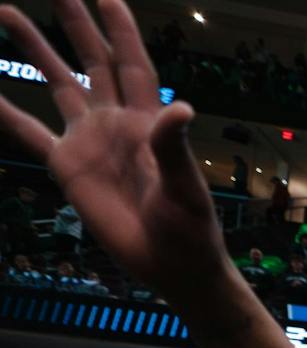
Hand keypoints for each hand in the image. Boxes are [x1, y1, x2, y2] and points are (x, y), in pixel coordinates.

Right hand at [0, 0, 225, 296]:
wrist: (172, 266)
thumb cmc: (190, 228)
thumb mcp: (186, 188)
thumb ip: (174, 148)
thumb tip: (179, 108)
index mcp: (147, 121)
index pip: (132, 63)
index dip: (120, 28)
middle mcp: (115, 122)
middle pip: (93, 59)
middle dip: (75, 21)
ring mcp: (90, 142)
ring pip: (59, 83)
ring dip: (36, 49)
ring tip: (8, 11)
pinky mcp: (69, 168)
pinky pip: (31, 134)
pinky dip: (7, 114)